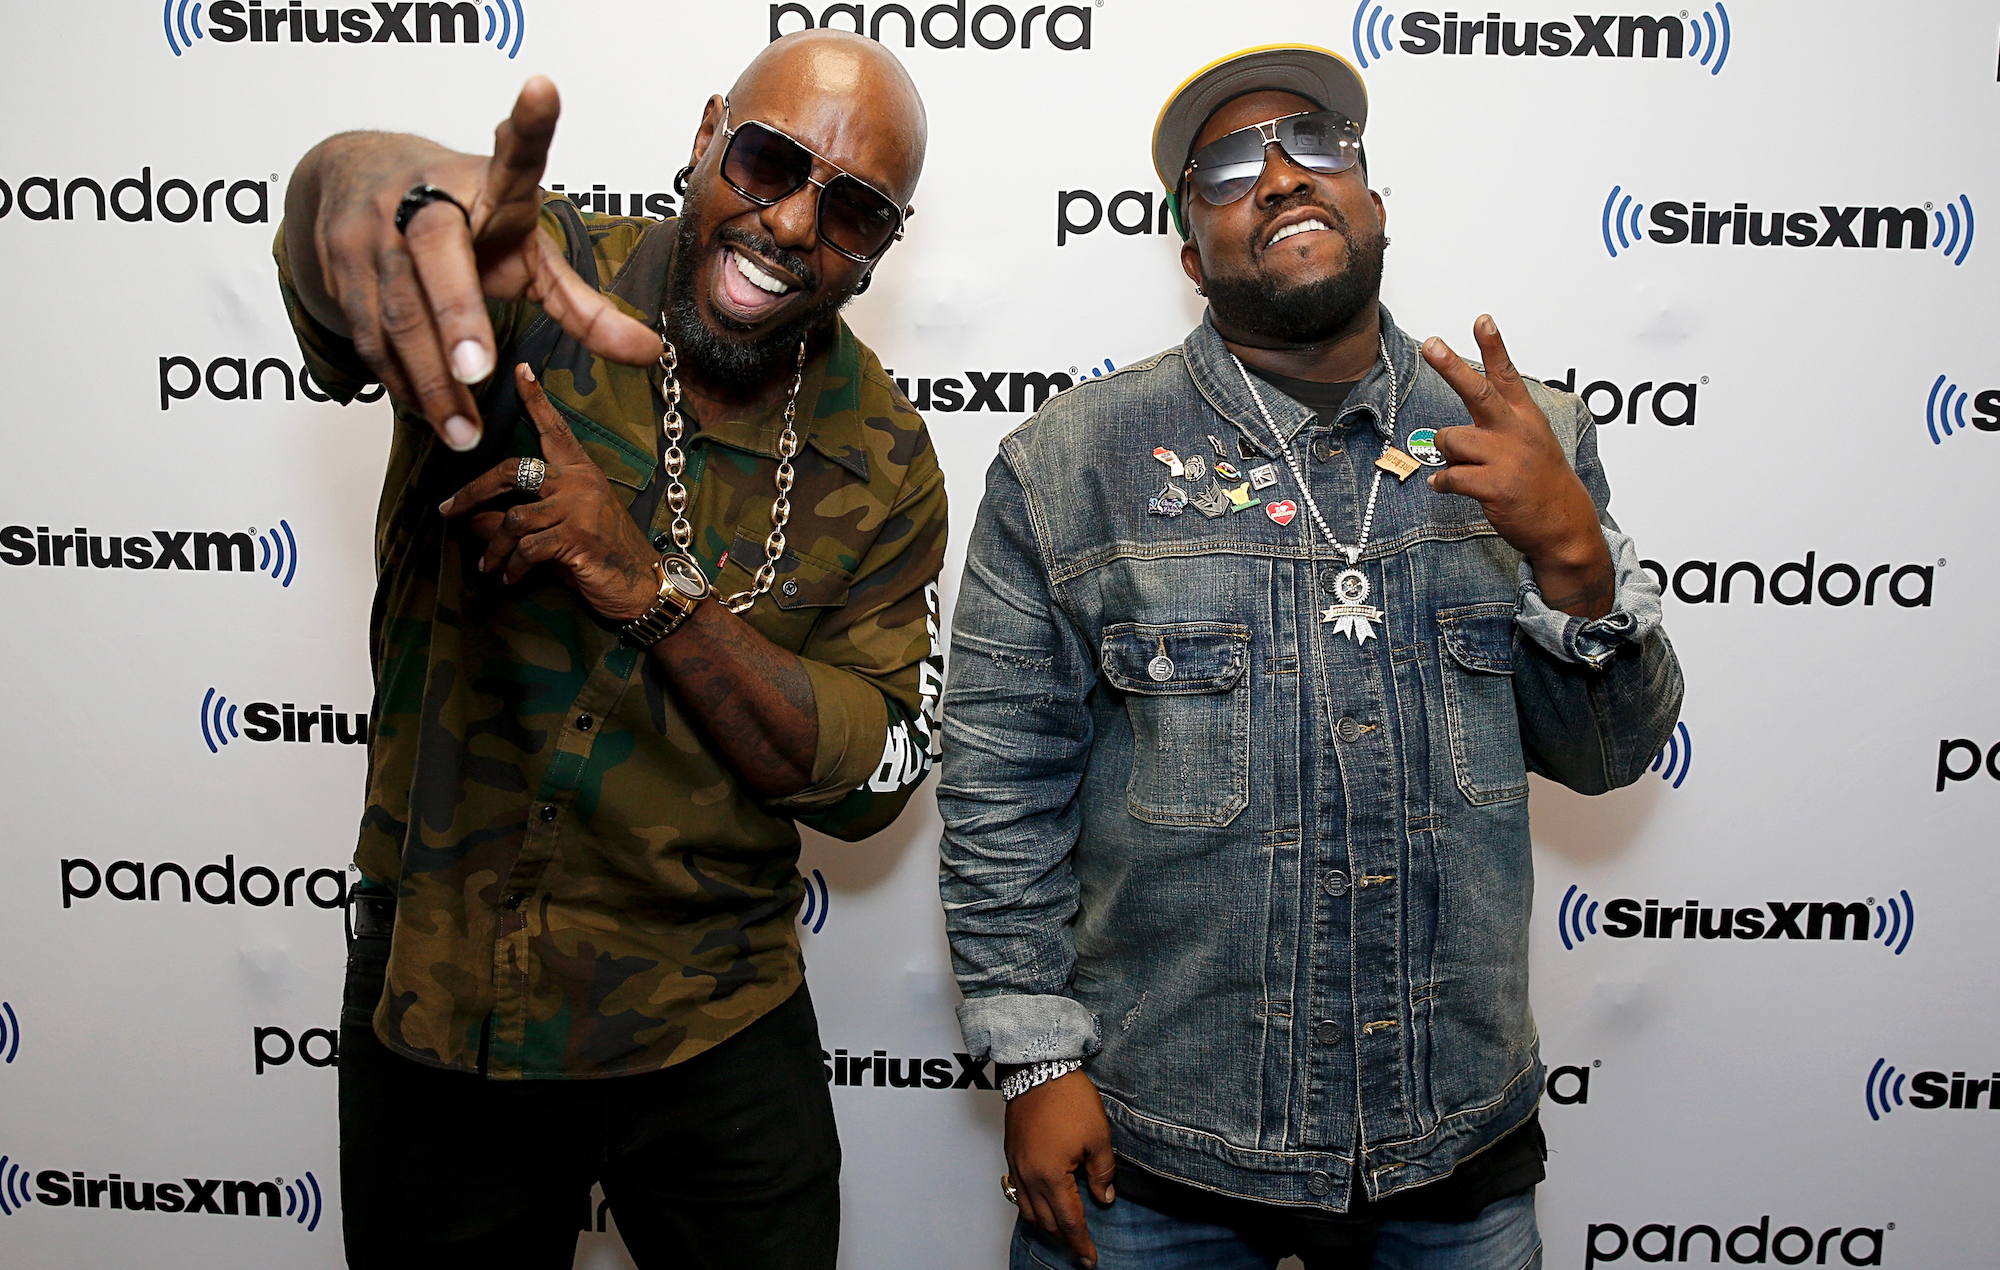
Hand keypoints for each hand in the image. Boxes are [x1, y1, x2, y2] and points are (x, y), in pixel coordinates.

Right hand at [299, 77, 661, 449]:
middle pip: (433, 253)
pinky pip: (369, 334)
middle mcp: (424, 199)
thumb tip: (650, 354)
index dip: (529, 125)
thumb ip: (582, 304)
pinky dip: (402, 380)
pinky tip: (431, 413)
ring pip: (394, 309)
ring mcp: (373, 230)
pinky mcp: (338, 268)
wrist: (355, 182)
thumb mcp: (527, 251)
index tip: (543, 90)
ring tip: (463, 429)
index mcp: (486, 184)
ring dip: (429, 376)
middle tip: (477, 371)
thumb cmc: (466, 222)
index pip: (512, 152)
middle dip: (454, 313)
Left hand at [439, 364, 659, 620]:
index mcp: (580, 471)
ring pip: (513, 518)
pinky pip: (527, 548)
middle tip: (449, 509)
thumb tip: (473, 522)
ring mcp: (579, 508)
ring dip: (493, 547)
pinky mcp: (577, 537)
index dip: (536, 400)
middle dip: (473, 492)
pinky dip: (512, 566)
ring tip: (489, 565)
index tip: (521, 371)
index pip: (554, 429)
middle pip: (512, 470)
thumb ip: (520, 522)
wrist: (642, 587)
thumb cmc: (605, 555)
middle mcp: (579, 482)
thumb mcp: (558, 531)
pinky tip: (510, 578)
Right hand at [1003, 1069, 1115, 1268]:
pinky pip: (1018, 1192)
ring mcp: (1017, 1165)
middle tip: (1081, 1247)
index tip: (1090, 1259)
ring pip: (1028, 1211)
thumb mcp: (1099, 1136)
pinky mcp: (1011, 1154)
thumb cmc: (1068, 1098)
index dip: (1081, 1243)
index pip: (1069, 1221)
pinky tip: (1044, 1202)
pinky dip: (1032, 1205)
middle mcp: (1029, 1176)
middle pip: (1046, 1221)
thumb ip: (1102, 1172)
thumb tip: (1104, 1197)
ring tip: (1064, 1228)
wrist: (1039, 1069)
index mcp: (1051, 1176)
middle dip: (1065, 1238)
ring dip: (1047, 1224)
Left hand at [1421, 316, 1614, 617]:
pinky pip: (1449, 477)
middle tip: (1432, 344)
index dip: (1493, 347)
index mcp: (1525, 418)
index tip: (1482, 319)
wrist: (1563, 525)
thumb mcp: (1532, 441)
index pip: (1506, 375)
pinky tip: (1449, 486)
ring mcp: (1505, 459)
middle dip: (1451, 367)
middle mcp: (1515, 432)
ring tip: (1462, 467)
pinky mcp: (1493, 487)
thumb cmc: (1541, 481)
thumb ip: (1500, 424)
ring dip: (1447, 454)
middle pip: (1478, 393)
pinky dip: (1442, 482)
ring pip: (1450, 440)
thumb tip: (1453, 427)